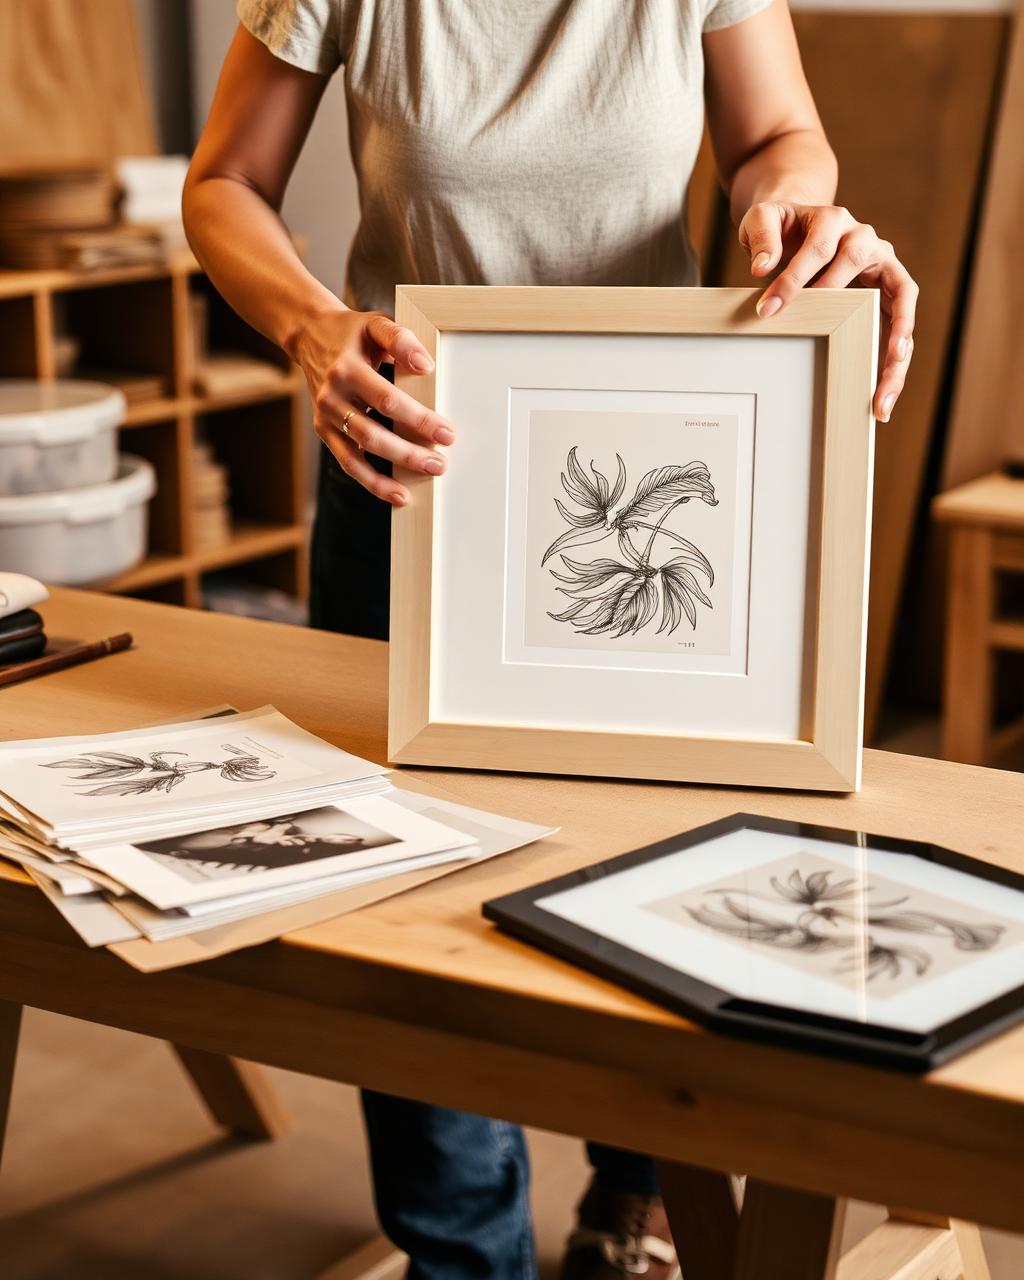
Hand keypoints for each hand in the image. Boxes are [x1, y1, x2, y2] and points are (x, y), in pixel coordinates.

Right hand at [295, 306, 455, 504]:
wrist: (309, 335)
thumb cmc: (352, 332)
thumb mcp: (375, 324)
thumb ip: (400, 339)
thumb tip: (426, 367)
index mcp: (346, 369)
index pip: (387, 400)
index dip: (418, 420)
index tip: (446, 434)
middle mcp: (331, 396)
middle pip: (373, 434)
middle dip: (408, 453)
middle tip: (440, 464)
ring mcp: (325, 417)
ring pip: (358, 454)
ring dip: (389, 475)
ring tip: (419, 485)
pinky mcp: (324, 431)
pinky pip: (348, 462)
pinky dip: (372, 482)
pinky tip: (397, 494)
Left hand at [740, 203, 916, 422]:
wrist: (800, 225)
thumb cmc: (782, 228)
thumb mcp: (763, 219)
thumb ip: (761, 235)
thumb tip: (762, 267)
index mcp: (836, 221)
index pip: (820, 251)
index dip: (794, 280)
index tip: (767, 310)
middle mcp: (867, 243)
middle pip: (868, 275)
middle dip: (848, 313)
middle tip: (831, 351)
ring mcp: (883, 270)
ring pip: (902, 309)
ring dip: (895, 354)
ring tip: (881, 398)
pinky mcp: (887, 297)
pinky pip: (899, 328)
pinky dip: (894, 360)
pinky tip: (881, 396)